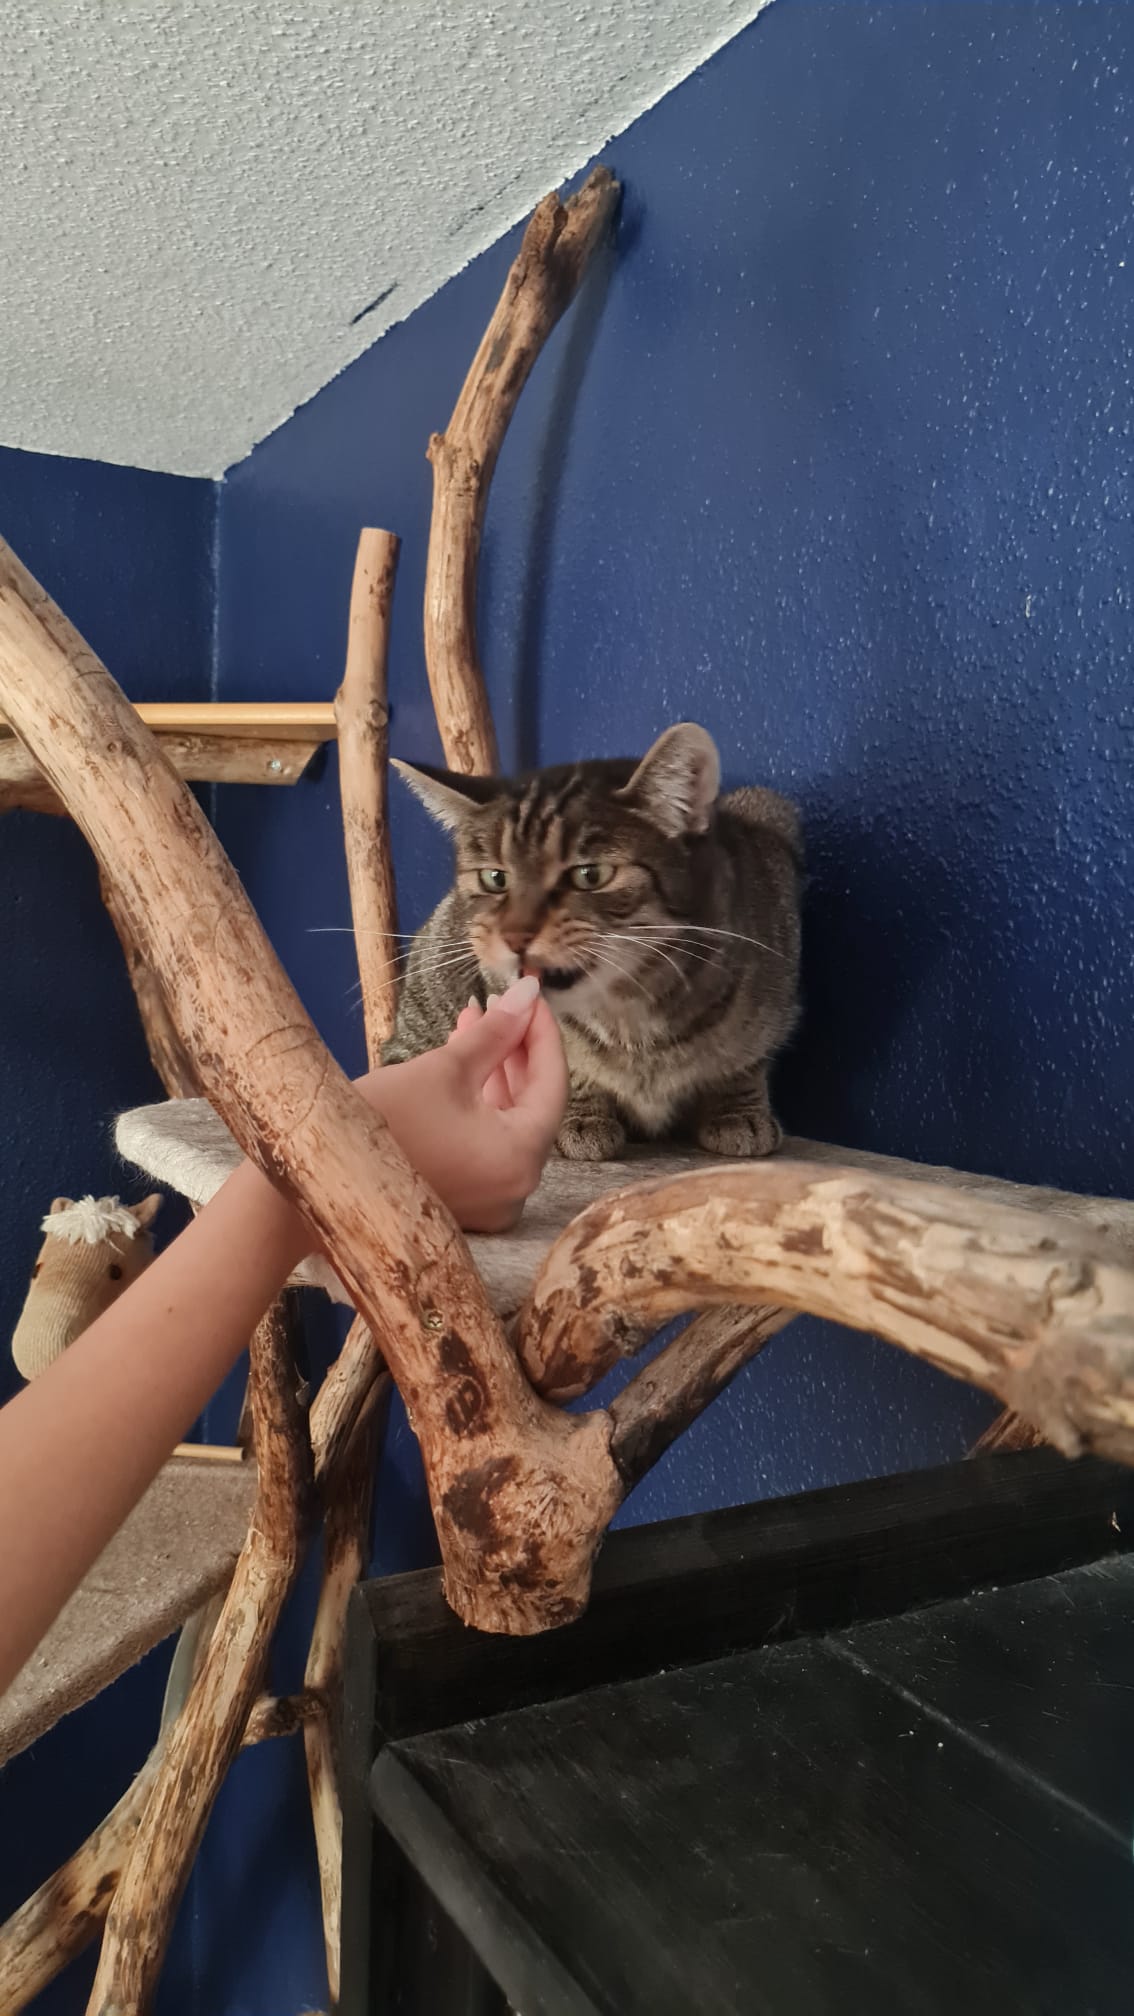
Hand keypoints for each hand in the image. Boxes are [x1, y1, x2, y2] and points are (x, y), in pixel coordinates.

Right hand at [355, 975, 567, 1231]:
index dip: (542, 1033)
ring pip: (505, 1122)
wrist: (318, 1174)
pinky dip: (477, 1103)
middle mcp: (515, 1188)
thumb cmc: (382, 1122)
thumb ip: (496, 1032)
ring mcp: (489, 1200)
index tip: (532, 996)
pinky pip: (485, 1142)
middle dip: (514, 1049)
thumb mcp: (446, 1069)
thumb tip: (529, 994)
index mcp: (521, 1158)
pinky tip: (460, 1059)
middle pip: (531, 1104)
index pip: (552, 1084)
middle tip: (503, 1004)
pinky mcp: (464, 1200)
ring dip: (493, 1071)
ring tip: (472, 1021)